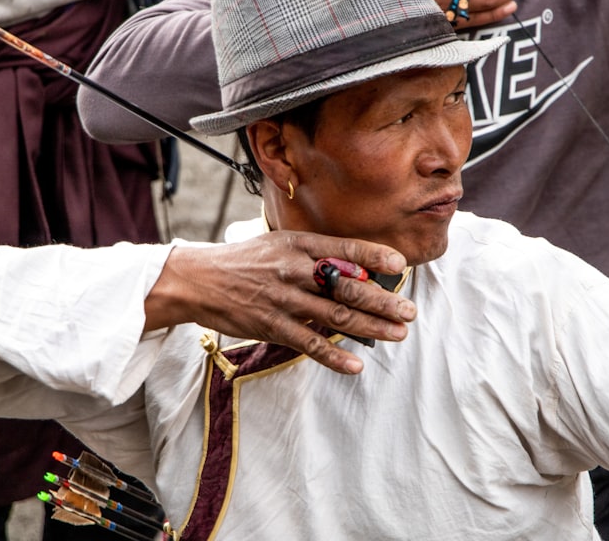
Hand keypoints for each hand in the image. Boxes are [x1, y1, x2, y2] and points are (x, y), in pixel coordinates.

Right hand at [145, 232, 414, 374]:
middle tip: (409, 311)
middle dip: (383, 300)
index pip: (343, 248)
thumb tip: (355, 267)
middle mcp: (294, 270)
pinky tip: (356, 364)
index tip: (400, 263)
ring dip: (371, 327)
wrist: (199, 280)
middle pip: (347, 286)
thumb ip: (313, 254)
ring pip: (336, 315)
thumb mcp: (278, 244)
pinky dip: (334, 356)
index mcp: (298, 244)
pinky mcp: (272, 326)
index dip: (373, 255)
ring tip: (397, 334)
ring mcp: (284, 300)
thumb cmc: (244, 261)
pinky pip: (309, 344)